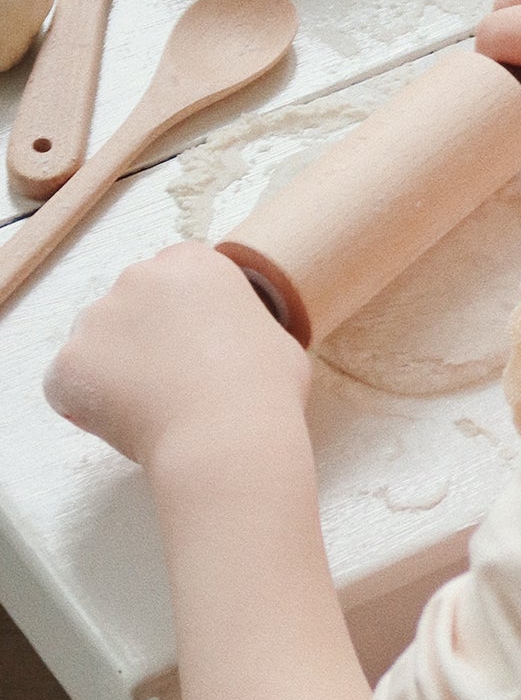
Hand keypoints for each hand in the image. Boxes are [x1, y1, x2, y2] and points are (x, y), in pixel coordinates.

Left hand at [45, 241, 311, 469]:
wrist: (227, 435)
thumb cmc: (265, 388)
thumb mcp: (273, 336)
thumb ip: (240, 325)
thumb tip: (233, 346)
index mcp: (192, 263)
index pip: (173, 279)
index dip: (181, 316)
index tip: (195, 348)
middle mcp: (137, 277)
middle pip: (130, 306)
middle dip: (143, 339)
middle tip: (172, 382)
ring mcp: (95, 319)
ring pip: (96, 344)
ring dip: (115, 370)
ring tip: (152, 409)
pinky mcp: (68, 363)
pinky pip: (69, 385)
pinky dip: (89, 406)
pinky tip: (128, 424)